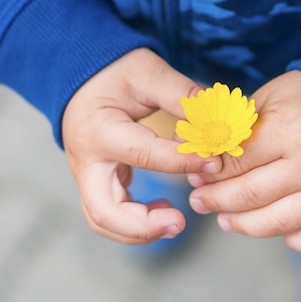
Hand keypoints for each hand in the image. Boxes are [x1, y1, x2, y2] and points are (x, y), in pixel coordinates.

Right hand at [62, 48, 221, 244]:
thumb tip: (219, 123)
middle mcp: (85, 160)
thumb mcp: (149, 72)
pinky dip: (136, 222)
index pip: (143, 154)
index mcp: (98, 129)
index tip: (214, 161)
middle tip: (180, 222)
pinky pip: (110, 214)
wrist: (81, 76)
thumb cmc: (114, 71)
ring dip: (140, 230)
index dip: (183, 161)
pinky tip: (163, 209)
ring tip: (175, 220)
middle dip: (143, 226)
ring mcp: (86, 175)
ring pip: (103, 221)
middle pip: (103, 212)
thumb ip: (182, 96)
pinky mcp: (96, 181)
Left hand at [187, 71, 300, 252]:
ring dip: (242, 225)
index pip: (235, 163)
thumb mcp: (266, 100)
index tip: (194, 175)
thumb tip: (199, 158)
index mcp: (289, 129)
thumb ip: (233, 130)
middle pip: (250, 196)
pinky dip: (293, 240)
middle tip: (199, 200)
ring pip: (276, 224)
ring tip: (225, 220)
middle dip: (215, 201)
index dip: (208, 172)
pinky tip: (275, 227)